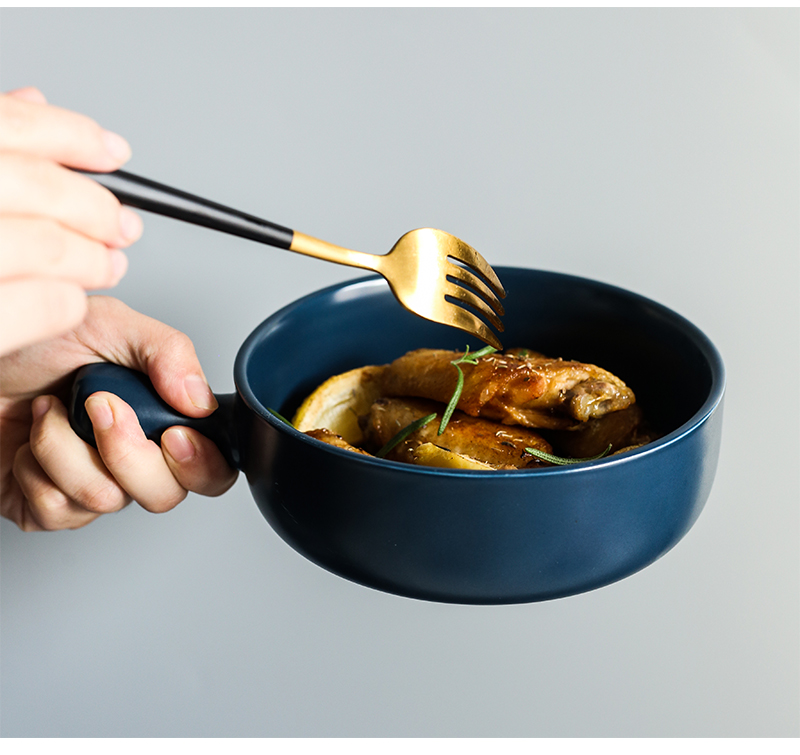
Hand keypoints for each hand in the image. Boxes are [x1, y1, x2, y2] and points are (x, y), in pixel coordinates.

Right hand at [0, 87, 142, 355]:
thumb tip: (29, 104)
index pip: (9, 123)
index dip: (73, 135)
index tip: (113, 152)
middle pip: (38, 186)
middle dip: (97, 209)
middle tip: (123, 227)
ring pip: (47, 245)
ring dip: (93, 258)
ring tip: (107, 266)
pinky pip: (40, 304)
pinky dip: (67, 301)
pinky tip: (70, 300)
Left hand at [0, 296, 237, 530]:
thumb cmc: (32, 343)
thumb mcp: (109, 324)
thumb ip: (168, 352)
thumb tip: (201, 400)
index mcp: (160, 419)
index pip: (213, 466)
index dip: (203, 463)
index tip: (175, 435)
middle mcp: (131, 458)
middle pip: (165, 495)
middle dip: (129, 454)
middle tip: (100, 409)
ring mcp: (91, 486)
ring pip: (107, 500)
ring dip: (67, 450)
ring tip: (49, 410)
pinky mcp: (46, 508)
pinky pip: (59, 511)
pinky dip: (37, 467)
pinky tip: (30, 436)